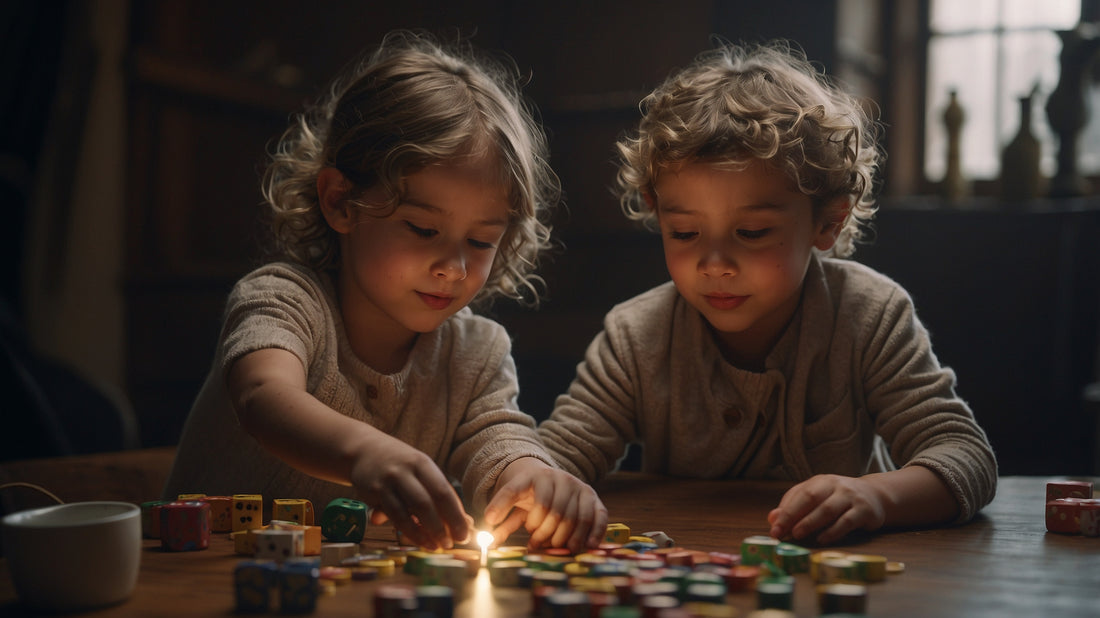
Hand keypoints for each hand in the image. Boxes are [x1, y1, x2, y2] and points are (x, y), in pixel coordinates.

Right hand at [349, 432, 471, 550]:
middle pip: (427, 503)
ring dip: (425, 533)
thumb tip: (465, 522)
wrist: (364, 450)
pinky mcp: (374, 494)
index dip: (455, 515)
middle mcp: (405, 471)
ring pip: (409, 512)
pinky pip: (394, 517)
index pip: (443, 491)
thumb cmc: (400, 464)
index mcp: (422, 463)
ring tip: (437, 546)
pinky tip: (420, 541)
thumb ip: (440, 493)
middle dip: (442, 527)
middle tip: (452, 543)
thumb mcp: (421, 470)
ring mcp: (388, 482)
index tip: (464, 533)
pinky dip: (409, 532)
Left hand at [482, 458, 607, 552]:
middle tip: (535, 542)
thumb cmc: (531, 495)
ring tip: (553, 545)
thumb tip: (490, 543)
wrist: (551, 478)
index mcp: (531, 476)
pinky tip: (587, 546)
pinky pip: (597, 515)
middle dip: (542, 533)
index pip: (514, 490)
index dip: (501, 505)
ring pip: (574, 518)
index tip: (489, 520)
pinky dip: (594, 533)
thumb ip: (503, 522)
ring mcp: (577, 485)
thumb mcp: (515, 502)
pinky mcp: (592, 495)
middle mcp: (556, 477)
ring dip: (563, 539)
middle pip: (551, 512)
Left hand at [767, 474, 885, 544]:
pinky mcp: (865, 510)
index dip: (784, 512)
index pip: (798, 494)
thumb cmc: (838, 499)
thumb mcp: (817, 498)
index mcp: (820, 481)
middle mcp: (835, 485)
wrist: (875, 495)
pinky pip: (847, 521)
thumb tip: (772, 518)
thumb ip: (794, 506)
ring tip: (797, 534)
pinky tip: (822, 540)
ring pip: (828, 509)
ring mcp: (851, 497)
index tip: (773, 528)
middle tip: (781, 532)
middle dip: (793, 516)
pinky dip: (833, 531)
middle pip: (811, 498)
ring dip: (810, 523)